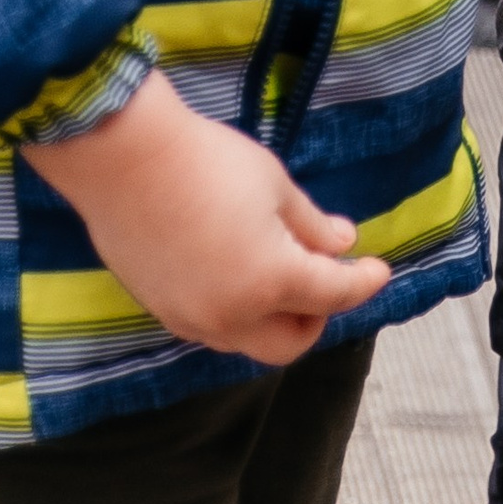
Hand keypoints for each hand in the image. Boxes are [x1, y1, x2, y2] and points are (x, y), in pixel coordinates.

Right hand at [25, 72, 386, 363]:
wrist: (124, 160)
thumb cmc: (207, 162)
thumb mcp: (275, 186)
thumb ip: (311, 225)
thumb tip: (341, 245)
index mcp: (270, 281)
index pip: (333, 295)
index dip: (363, 282)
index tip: (378, 270)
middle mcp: (231, 316)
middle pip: (290, 344)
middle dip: (317, 316)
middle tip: (324, 277)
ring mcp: (190, 320)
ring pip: (248, 341)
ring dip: (274, 318)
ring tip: (280, 269)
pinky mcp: (159, 311)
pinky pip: (213, 329)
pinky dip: (238, 312)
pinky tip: (237, 271)